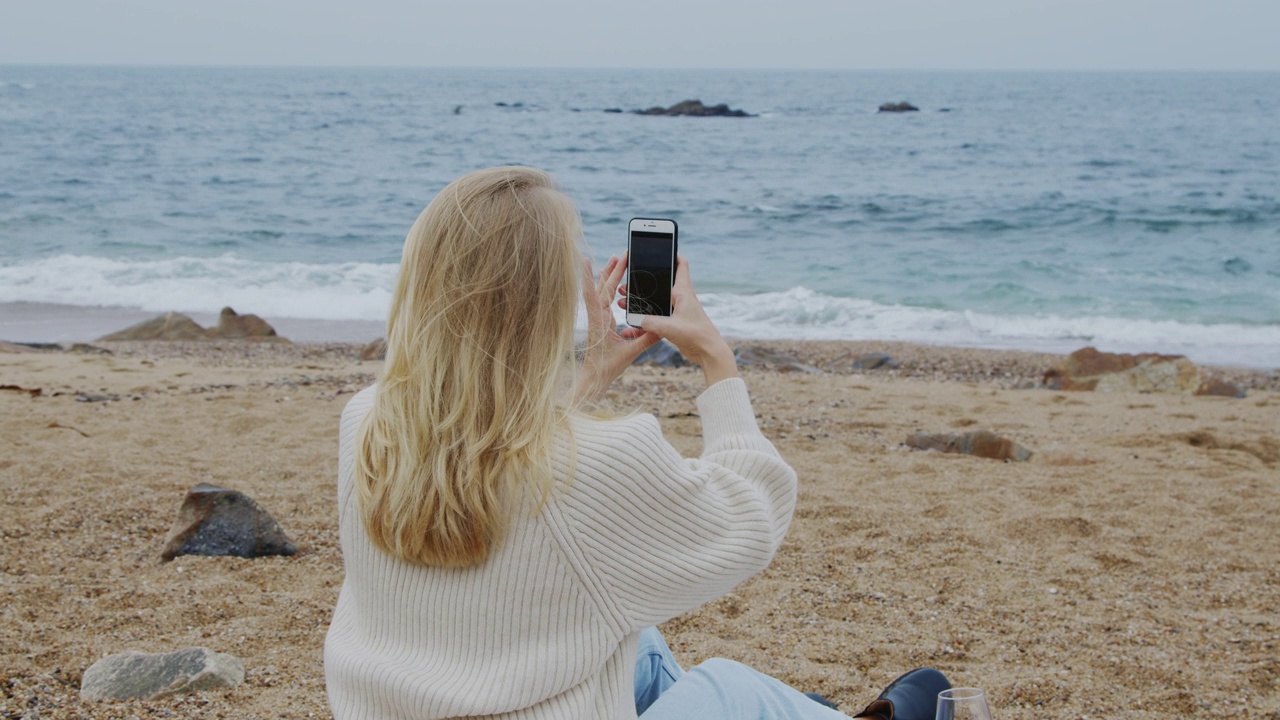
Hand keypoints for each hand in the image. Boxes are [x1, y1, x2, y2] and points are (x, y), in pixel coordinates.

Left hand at [573, 254, 661, 403]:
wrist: (595, 378)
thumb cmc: (607, 367)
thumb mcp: (630, 353)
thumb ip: (646, 340)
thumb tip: (662, 329)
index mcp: (599, 321)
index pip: (595, 294)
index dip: (589, 276)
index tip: (585, 259)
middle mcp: (596, 316)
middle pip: (603, 286)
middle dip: (613, 269)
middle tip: (622, 253)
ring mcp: (597, 317)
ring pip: (602, 290)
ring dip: (609, 274)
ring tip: (617, 258)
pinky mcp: (600, 321)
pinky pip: (602, 299)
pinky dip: (606, 286)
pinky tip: (610, 280)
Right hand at [617, 255, 737, 385]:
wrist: (709, 354)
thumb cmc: (696, 336)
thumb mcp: (670, 328)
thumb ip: (650, 322)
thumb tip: (636, 319)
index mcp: (683, 292)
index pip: (680, 265)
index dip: (672, 253)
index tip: (660, 247)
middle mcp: (681, 299)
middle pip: (660, 284)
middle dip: (643, 283)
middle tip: (626, 283)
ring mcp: (677, 311)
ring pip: (655, 302)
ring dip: (640, 302)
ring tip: (622, 302)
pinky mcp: (675, 324)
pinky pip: (656, 318)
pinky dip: (644, 321)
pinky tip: (631, 328)